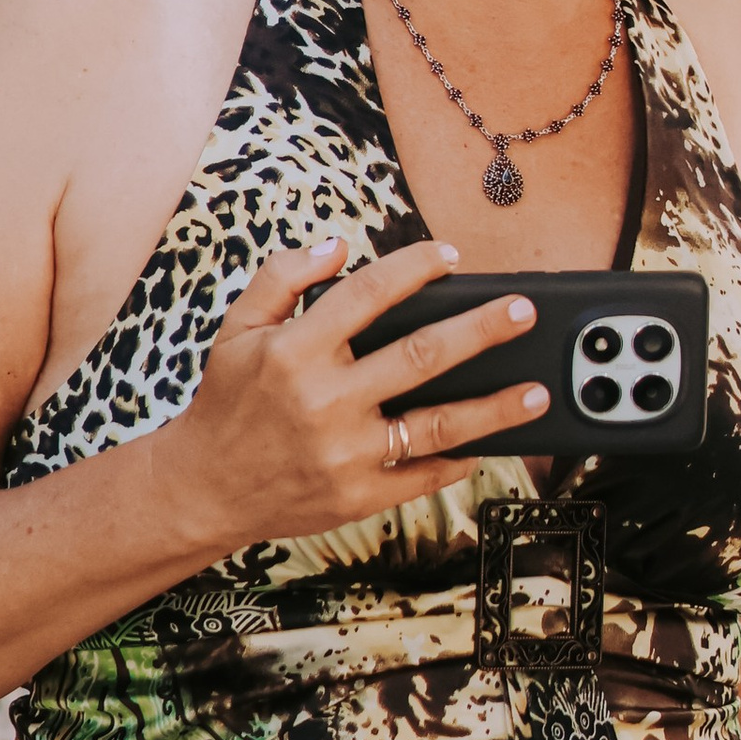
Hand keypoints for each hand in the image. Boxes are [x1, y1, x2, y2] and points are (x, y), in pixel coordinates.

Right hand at [152, 232, 547, 559]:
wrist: (202, 488)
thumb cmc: (226, 401)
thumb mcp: (237, 328)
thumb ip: (283, 277)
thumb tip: (337, 244)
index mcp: (296, 351)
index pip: (369, 294)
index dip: (416, 268)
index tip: (451, 255)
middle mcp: (326, 400)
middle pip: (422, 355)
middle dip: (481, 329)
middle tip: (524, 311)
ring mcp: (346, 453)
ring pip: (438, 424)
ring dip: (495, 407)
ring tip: (538, 390)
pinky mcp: (358, 495)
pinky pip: (422, 477)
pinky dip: (460, 461)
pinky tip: (490, 444)